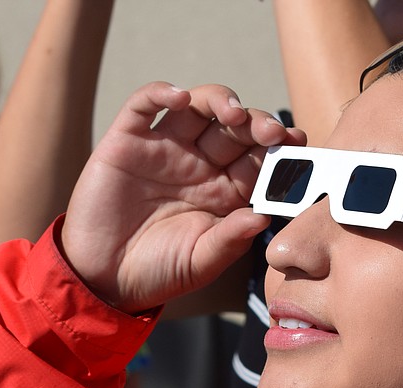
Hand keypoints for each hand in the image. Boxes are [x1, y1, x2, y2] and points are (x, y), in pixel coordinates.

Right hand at [61, 82, 304, 311]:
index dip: (279, 149)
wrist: (103, 279)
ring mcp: (165, 149)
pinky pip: (144, 104)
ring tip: (234, 114)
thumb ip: (231, 240)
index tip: (298, 145)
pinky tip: (180, 98)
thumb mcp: (201, 261)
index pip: (258, 159)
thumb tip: (263, 217)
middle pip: (234, 127)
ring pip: (198, 106)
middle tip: (272, 133)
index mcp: (225, 191)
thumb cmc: (158, 271)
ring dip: (220, 100)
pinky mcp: (127, 141)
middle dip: (257, 123)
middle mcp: (199, 163)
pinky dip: (161, 93)